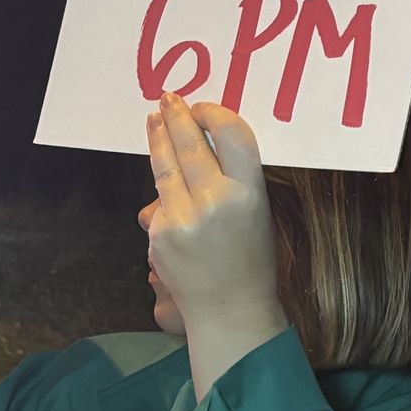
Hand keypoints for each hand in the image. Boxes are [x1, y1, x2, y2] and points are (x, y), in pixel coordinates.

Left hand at [147, 94, 285, 397]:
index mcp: (249, 194)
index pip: (232, 134)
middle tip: (168, 98)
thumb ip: (233, 176)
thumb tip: (202, 137)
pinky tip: (166, 184)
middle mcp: (215, 202)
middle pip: (190, 144)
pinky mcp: (160, 234)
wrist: (230, 311)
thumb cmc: (250, 259)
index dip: (214, 114)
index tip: (202, 107)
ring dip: (158, 140)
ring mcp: (182, 218)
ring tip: (153, 120)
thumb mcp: (256, 212)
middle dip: (176, 117)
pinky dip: (162, 192)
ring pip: (165, 167)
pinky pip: (159, 202)